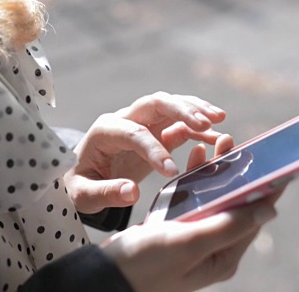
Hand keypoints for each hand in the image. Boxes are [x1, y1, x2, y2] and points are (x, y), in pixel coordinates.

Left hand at [65, 92, 225, 213]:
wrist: (81, 177)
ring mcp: (142, 123)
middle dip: (181, 109)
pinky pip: (179, 124)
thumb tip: (133, 192)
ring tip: (219, 120)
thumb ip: (105, 193)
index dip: (154, 150)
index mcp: (105, 130)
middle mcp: (125, 119)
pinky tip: (217, 136)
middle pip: (155, 103)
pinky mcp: (156, 132)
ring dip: (195, 110)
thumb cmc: (79, 185)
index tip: (172, 172)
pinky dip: (198, 128)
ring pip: (171, 105)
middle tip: (207, 123)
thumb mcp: (83, 195)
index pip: (134, 132)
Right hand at [101, 136, 283, 291]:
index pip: (253, 217)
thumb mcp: (189, 242)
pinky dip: (197, 178)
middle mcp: (213, 248)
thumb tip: (269, 210)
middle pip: (236, 205)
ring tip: (223, 142)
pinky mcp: (178, 229)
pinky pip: (194, 199)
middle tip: (243, 144)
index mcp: (223, 256)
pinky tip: (197, 158)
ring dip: (219, 171)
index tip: (277, 162)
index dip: (266, 189)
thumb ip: (229, 225)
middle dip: (240, 173)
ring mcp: (195, 238)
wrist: (107, 275)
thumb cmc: (146, 263)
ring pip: (215, 198)